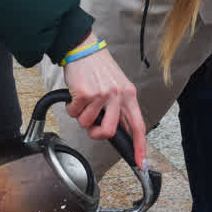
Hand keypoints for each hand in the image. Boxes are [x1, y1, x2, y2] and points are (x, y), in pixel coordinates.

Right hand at [62, 42, 146, 166]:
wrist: (83, 49)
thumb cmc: (99, 67)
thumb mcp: (118, 85)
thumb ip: (120, 107)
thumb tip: (122, 129)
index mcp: (129, 95)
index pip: (138, 126)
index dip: (140, 146)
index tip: (140, 162)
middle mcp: (117, 95)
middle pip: (109, 131)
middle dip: (96, 134)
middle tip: (91, 127)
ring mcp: (101, 95)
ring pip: (87, 123)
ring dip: (81, 116)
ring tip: (83, 101)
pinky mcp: (84, 94)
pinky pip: (74, 113)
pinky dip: (71, 108)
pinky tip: (75, 96)